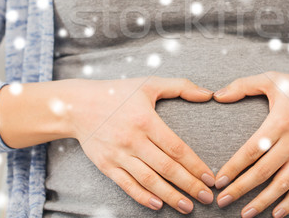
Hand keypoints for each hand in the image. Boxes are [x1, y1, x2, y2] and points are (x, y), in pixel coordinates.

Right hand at [62, 76, 216, 213]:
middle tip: (207, 198)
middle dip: (189, 185)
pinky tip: (158, 205)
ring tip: (188, 206)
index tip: (210, 177)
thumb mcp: (149, 84)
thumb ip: (181, 87)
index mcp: (146, 120)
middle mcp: (132, 140)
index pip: (176, 148)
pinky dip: (143, 197)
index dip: (195, 165)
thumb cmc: (117, 93)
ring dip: (170, 196)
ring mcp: (118, 154)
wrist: (77, 106)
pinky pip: (127, 185)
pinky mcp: (106, 165)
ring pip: (149, 180)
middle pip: (166, 168)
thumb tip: (208, 94)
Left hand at [212, 71, 288, 217]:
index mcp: (279, 122)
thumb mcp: (273, 79)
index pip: (251, 150)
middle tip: (222, 200)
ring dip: (262, 201)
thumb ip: (243, 85)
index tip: (219, 180)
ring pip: (281, 184)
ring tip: (244, 214)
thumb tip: (217, 95)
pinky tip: (275, 214)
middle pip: (263, 172)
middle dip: (241, 189)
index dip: (234, 167)